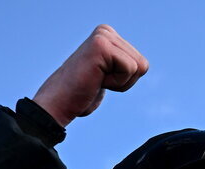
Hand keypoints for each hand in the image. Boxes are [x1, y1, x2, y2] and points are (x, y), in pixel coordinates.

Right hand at [32, 24, 148, 126]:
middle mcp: (106, 31)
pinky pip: (130, 69)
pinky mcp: (102, 45)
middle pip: (143, 65)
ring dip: (120, 82)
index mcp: (109, 35)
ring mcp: (103, 36)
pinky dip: (116, 82)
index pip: (142, 64)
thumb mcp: (109, 74)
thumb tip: (143, 65)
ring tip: (97, 79)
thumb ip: (123, 65)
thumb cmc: (83, 93)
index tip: (102, 79)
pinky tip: (96, 79)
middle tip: (99, 81)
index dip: (125, 80)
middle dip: (124, 81)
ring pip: (138, 67)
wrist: (61, 102)